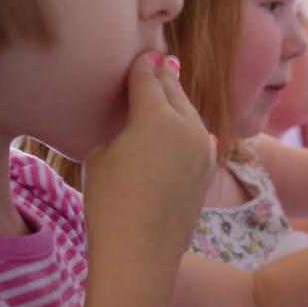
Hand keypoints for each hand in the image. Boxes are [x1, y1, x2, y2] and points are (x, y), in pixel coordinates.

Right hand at [83, 53, 214, 259]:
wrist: (140, 254)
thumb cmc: (109, 203)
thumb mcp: (100, 155)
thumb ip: (120, 128)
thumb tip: (135, 128)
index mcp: (156, 114)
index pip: (146, 77)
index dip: (139, 64)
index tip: (139, 52)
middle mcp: (187, 125)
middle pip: (173, 90)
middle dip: (164, 76)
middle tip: (159, 61)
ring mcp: (202, 149)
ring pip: (190, 113)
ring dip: (178, 101)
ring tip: (171, 88)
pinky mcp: (207, 172)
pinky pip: (198, 138)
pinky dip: (189, 128)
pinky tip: (187, 125)